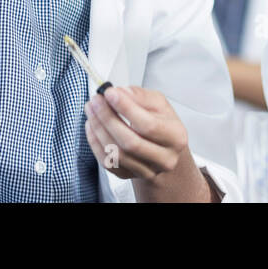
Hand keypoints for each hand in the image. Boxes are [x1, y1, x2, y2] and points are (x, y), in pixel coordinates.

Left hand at [84, 85, 213, 201]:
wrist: (163, 150)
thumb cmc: (161, 123)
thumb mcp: (159, 104)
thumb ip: (140, 96)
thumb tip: (121, 93)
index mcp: (176, 137)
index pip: (148, 125)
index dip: (126, 108)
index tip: (110, 93)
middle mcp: (164, 159)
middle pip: (130, 142)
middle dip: (108, 119)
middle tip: (96, 101)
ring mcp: (146, 171)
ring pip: (116, 154)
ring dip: (99, 130)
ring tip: (91, 110)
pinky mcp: (128, 176)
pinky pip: (108, 162)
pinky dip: (95, 143)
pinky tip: (91, 126)